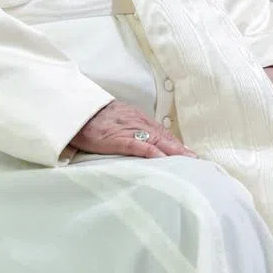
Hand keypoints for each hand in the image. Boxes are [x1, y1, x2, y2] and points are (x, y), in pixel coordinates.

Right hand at [69, 101, 196, 158]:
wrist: (76, 111)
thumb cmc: (93, 118)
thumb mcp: (116, 120)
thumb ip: (129, 129)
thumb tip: (140, 142)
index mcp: (136, 119)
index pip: (161, 132)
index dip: (175, 143)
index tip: (189, 153)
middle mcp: (137, 122)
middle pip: (163, 136)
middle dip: (180, 148)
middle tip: (196, 160)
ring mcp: (129, 130)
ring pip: (157, 140)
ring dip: (174, 151)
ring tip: (188, 161)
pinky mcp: (119, 138)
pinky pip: (139, 146)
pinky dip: (153, 152)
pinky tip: (164, 159)